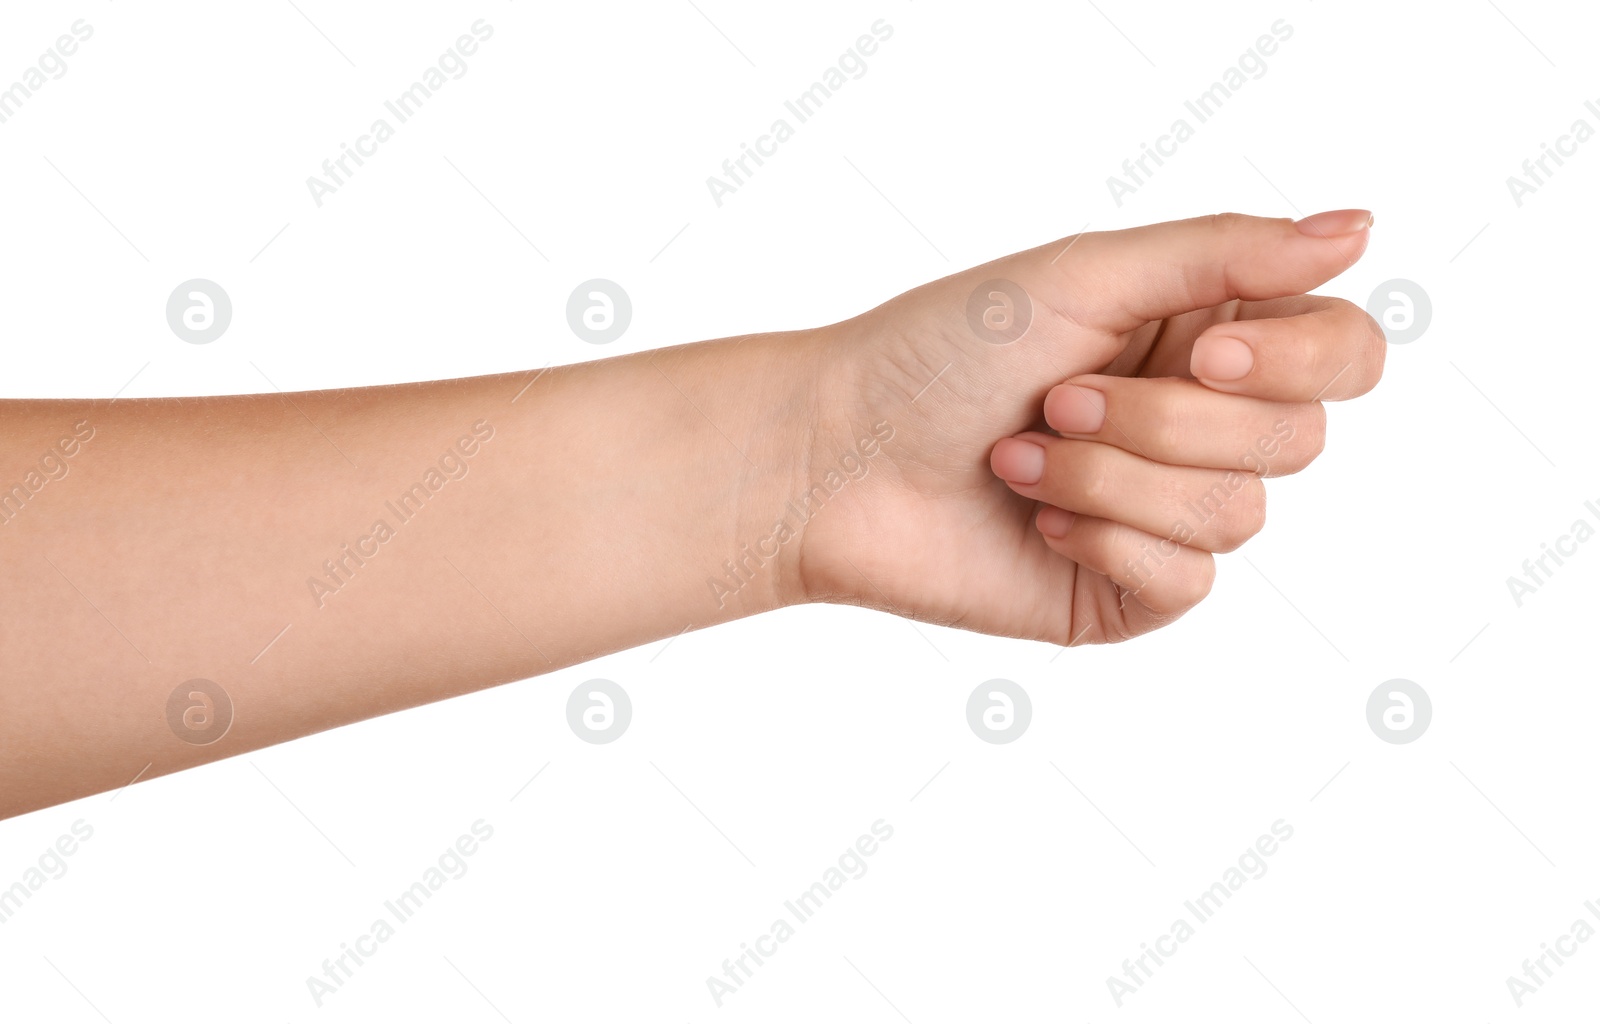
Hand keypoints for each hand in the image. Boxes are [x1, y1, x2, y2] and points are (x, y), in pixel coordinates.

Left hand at [796, 211, 1384, 645]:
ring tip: (1020, 456)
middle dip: (1163, 419)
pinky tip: (1035, 518)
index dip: (1296, 356)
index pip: (1343, 351)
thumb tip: (1361, 227)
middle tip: (1060, 398)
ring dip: (1110, 476)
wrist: (838, 456)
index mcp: (1202, 337)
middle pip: (1298, 436)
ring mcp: (1169, 515)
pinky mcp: (1131, 590)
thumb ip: (1225, 252)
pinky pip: (1187, 578)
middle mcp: (1199, 426)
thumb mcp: (1085, 274)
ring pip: (1238, 512)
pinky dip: (1103, 536)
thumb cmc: (940, 352)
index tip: (1197, 348)